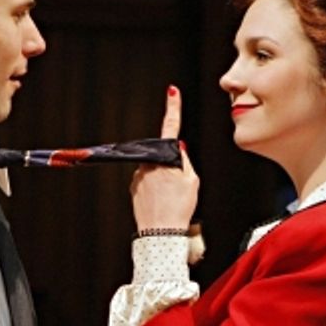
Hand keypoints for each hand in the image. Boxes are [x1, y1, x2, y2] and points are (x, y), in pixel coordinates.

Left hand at [131, 86, 198, 230]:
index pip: (170, 127)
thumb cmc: (178, 209)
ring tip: (170, 200)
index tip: (172, 92)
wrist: (161, 233)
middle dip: (171, 167)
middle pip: (162, 157)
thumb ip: (184, 161)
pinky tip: (161, 203)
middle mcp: (148, 163)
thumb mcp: (191, 181)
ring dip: (162, 182)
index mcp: (165, 158)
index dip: (172, 107)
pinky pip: (146, 183)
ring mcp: (138, 175)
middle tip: (178, 189)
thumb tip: (178, 149)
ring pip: (154, 171)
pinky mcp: (133, 188)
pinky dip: (154, 191)